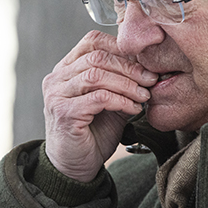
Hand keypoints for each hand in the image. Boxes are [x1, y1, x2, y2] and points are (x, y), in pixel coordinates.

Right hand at [43, 30, 157, 181]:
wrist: (76, 166)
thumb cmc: (93, 132)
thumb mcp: (111, 101)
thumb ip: (122, 81)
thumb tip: (149, 64)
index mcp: (66, 68)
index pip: (92, 41)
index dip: (121, 46)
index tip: (145, 62)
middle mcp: (57, 78)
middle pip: (97, 56)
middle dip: (129, 67)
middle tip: (150, 80)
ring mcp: (57, 94)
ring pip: (96, 75)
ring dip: (127, 84)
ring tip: (144, 96)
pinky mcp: (64, 112)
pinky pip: (98, 97)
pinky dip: (121, 101)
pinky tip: (134, 109)